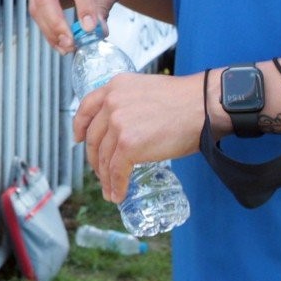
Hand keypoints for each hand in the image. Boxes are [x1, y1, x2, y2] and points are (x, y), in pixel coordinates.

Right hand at [28, 0, 130, 52]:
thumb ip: (104, 4)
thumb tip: (97, 32)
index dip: (83, 7)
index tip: (89, 29)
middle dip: (56, 23)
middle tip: (70, 44)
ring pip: (38, 6)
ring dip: (50, 31)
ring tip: (67, 48)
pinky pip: (37, 12)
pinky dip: (48, 30)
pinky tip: (60, 43)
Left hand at [72, 71, 202, 204]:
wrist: (203, 106)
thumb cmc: (185, 101)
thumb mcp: (146, 90)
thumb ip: (130, 103)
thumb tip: (126, 126)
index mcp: (115, 87)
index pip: (87, 107)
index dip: (79, 126)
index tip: (77, 138)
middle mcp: (112, 103)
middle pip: (93, 136)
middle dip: (94, 158)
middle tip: (100, 171)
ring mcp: (118, 124)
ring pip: (103, 157)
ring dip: (105, 177)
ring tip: (110, 190)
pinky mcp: (128, 145)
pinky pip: (116, 171)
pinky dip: (116, 185)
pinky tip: (118, 194)